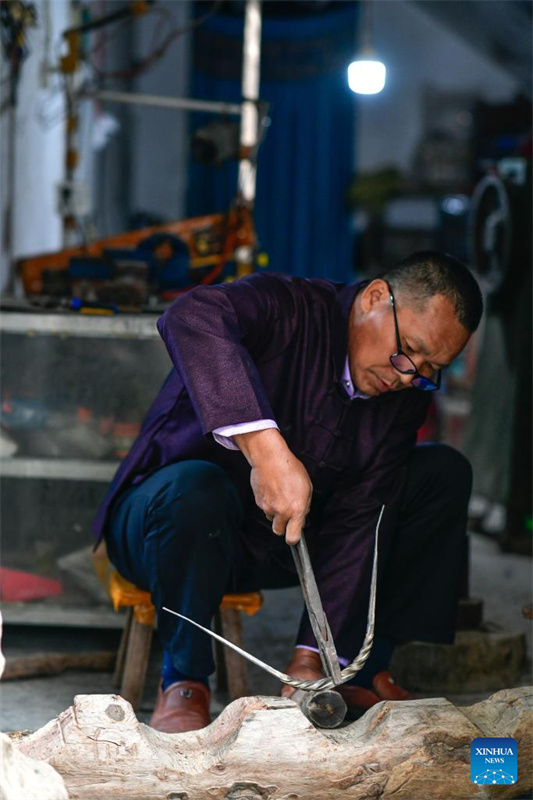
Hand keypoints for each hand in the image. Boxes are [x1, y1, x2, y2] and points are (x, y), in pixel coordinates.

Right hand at [233, 428, 311, 544]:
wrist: (270, 458)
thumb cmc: (291, 470)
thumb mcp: (307, 487)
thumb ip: (305, 506)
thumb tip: (301, 516)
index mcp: (296, 510)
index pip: (292, 537)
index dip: (293, 539)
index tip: (294, 535)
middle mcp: (281, 512)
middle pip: (278, 531)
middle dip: (283, 526)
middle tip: (287, 513)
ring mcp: (267, 507)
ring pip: (271, 518)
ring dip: (275, 512)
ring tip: (279, 495)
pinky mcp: (258, 501)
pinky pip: (264, 507)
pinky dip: (268, 502)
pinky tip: (272, 489)